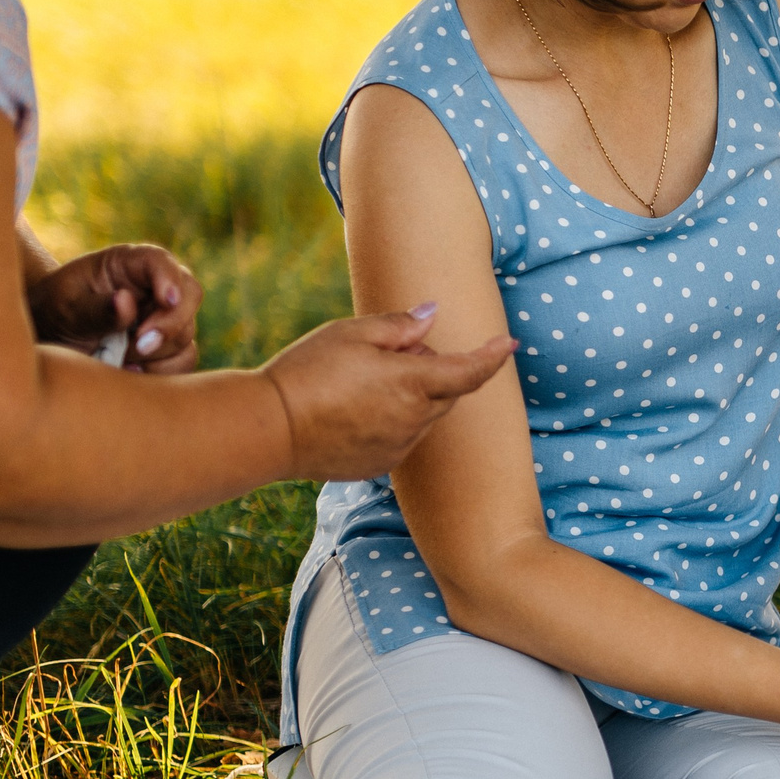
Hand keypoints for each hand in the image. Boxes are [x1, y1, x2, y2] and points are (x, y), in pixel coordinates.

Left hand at [28, 243, 202, 372]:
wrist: (52, 339)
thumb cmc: (56, 313)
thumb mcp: (65, 308)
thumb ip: (95, 308)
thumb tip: (126, 302)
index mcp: (129, 264)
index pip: (160, 262)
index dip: (169, 278)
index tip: (167, 300)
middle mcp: (154, 287)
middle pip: (189, 297)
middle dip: (169, 324)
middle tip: (138, 344)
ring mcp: (165, 317)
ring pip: (185, 335)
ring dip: (154, 353)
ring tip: (117, 356)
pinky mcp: (168, 347)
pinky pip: (183, 362)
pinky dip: (161, 372)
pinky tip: (130, 371)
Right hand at [259, 305, 515, 481]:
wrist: (270, 429)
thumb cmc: (308, 371)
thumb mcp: (352, 333)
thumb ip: (400, 325)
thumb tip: (432, 315)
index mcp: (413, 383)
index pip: (470, 371)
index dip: (492, 355)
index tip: (509, 342)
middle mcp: (415, 420)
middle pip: (446, 392)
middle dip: (432, 369)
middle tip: (389, 353)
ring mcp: (399, 446)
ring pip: (425, 416)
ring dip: (413, 397)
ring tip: (362, 382)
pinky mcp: (381, 464)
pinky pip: (403, 438)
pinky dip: (393, 420)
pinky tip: (353, 411)